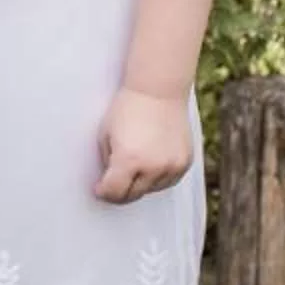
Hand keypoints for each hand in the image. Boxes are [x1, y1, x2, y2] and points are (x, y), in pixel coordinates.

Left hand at [94, 87, 192, 204]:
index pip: (114, 192)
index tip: (100, 189)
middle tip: (114, 182)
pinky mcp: (185, 162)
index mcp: (128, 160)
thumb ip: (107, 162)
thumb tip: (109, 181)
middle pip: (133, 195)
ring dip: (141, 184)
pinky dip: (158, 177)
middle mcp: (152, 167)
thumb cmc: (129, 107)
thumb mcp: (106, 135)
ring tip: (135, 164)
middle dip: (120, 191)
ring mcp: (171, 166)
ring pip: (152, 190)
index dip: (103, 192)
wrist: (158, 89)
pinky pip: (169, 181)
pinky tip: (150, 163)